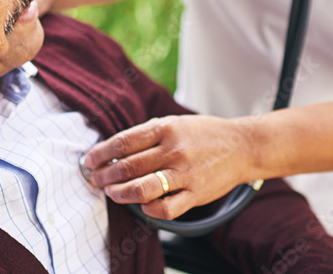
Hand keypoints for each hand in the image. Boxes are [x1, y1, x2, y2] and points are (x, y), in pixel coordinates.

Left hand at [82, 115, 259, 219]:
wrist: (242, 146)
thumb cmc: (204, 134)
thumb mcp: (175, 123)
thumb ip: (148, 135)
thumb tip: (114, 149)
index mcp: (166, 128)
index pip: (124, 142)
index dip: (102, 152)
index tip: (90, 160)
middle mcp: (174, 150)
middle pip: (128, 166)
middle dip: (105, 175)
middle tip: (95, 180)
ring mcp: (185, 173)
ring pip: (142, 188)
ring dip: (120, 193)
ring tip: (112, 193)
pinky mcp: (196, 194)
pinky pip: (165, 208)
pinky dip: (149, 209)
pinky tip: (142, 205)